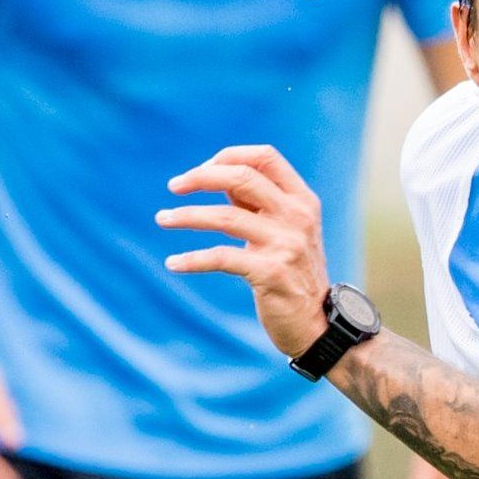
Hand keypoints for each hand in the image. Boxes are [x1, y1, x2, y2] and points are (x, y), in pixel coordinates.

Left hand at [158, 145, 329, 358]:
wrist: (315, 322)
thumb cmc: (293, 272)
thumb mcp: (284, 230)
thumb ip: (256, 203)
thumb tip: (214, 175)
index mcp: (302, 200)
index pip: (265, 157)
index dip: (228, 156)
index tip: (201, 170)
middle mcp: (298, 217)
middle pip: (242, 178)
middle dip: (200, 177)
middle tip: (173, 186)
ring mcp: (287, 245)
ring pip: (225, 217)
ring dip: (186, 216)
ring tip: (162, 219)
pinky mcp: (271, 273)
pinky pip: (220, 258)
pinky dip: (192, 259)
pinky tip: (173, 263)